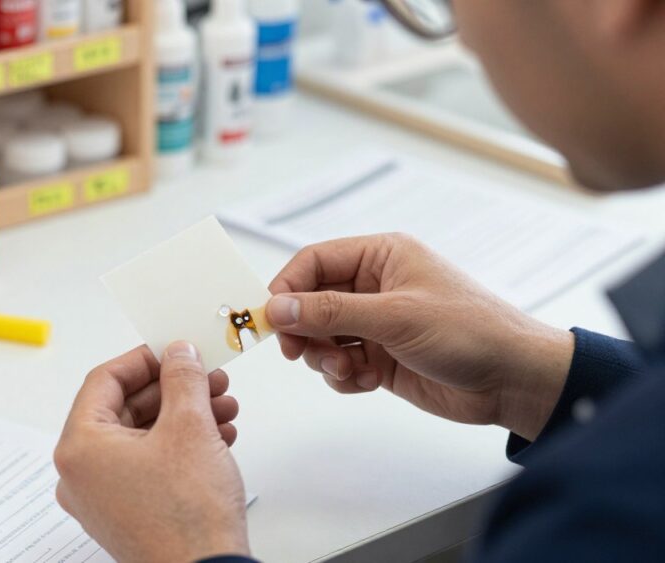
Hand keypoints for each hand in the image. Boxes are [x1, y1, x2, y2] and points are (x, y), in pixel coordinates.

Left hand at [54, 342, 248, 561]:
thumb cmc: (187, 517)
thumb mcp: (189, 427)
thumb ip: (182, 378)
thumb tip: (178, 353)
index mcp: (79, 447)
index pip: (104, 380)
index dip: (144, 359)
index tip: (174, 350)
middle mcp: (81, 474)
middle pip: (125, 409)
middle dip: (174, 390)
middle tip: (209, 378)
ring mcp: (101, 498)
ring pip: (141, 437)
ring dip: (184, 417)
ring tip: (223, 408)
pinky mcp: (126, 514)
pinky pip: (147, 465)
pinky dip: (179, 446)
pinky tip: (217, 437)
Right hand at [267, 234, 573, 441]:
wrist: (513, 380)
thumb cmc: (471, 331)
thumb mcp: (395, 317)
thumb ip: (331, 312)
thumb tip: (278, 308)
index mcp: (381, 257)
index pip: (314, 262)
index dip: (287, 287)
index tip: (270, 318)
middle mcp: (376, 286)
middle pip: (312, 301)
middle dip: (304, 329)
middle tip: (298, 352)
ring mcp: (377, 323)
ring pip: (322, 335)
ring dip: (325, 356)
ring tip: (348, 368)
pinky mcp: (381, 357)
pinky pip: (340, 363)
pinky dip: (343, 375)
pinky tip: (367, 380)